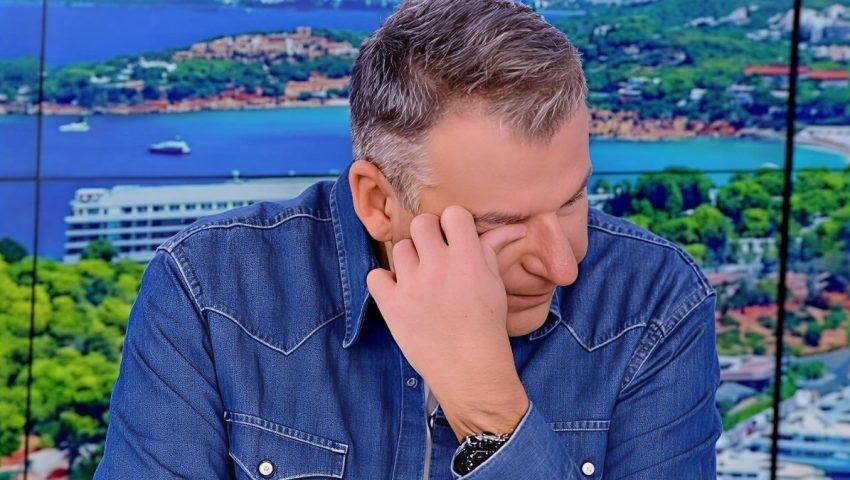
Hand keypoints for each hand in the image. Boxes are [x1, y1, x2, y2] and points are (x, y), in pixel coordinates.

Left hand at [366, 205, 529, 440]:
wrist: (470, 370)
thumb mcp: (494, 283)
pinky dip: (384, 282)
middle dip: (428, 235)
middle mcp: (438, 267)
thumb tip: (513, 226)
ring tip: (420, 279)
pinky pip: (375, 276)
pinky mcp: (392, 306)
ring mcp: (412, 286)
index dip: (454, 225)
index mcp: (468, 258)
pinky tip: (400, 292)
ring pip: (399, 248)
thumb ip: (493, 249)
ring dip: (409, 260)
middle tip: (434, 255)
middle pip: (421, 223)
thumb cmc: (487, 325)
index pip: (453, 214)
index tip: (454, 240)